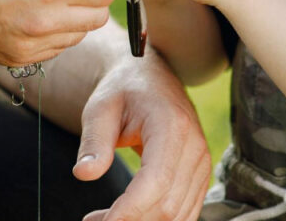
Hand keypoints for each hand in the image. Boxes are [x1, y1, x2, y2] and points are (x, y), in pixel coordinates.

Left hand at [73, 50, 210, 220]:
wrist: (149, 79)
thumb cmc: (122, 92)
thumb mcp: (100, 108)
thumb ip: (94, 141)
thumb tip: (83, 173)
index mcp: (172, 125)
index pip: (156, 180)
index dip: (131, 209)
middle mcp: (195, 146)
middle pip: (168, 204)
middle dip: (130, 220)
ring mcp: (202, 163)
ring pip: (177, 214)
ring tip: (102, 219)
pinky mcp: (199, 176)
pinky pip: (184, 212)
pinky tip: (126, 216)